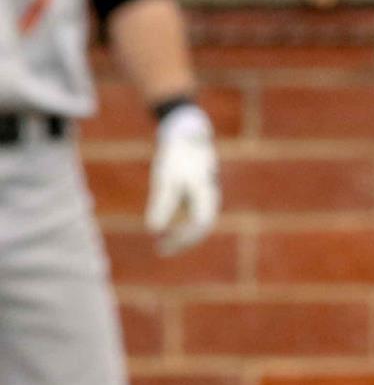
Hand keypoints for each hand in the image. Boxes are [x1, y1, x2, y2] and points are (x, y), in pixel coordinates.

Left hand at [146, 103, 218, 255]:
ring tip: (161, 245)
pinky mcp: (198, 193)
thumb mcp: (165, 179)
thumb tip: (153, 230)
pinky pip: (192, 215)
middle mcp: (209, 198)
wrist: (187, 134)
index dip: (184, 238)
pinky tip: (164, 228)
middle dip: (182, 241)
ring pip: (197, 223)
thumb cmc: (177, 156)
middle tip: (161, 250)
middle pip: (200, 227)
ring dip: (181, 235)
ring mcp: (205, 196)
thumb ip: (161, 204)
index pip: (199, 225)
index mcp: (205, 194)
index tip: (164, 244)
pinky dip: (180, 225)